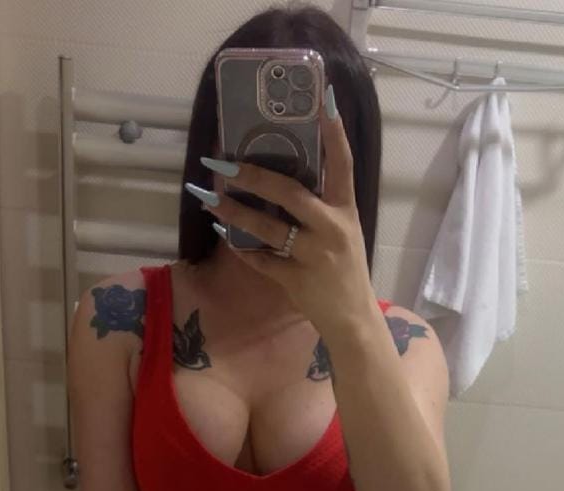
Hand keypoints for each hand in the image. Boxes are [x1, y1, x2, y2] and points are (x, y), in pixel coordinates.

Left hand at [193, 85, 377, 335]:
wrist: (352, 318)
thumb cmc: (345, 271)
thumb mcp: (343, 232)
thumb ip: (320, 207)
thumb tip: (281, 179)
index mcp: (346, 212)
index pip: (342, 165)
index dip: (334, 132)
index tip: (323, 99)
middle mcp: (332, 229)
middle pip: (290, 193)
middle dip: (254, 177)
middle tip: (224, 164)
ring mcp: (313, 256)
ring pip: (267, 228)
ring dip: (234, 212)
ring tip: (211, 198)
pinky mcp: (296, 280)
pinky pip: (261, 260)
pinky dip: (241, 248)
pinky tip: (224, 234)